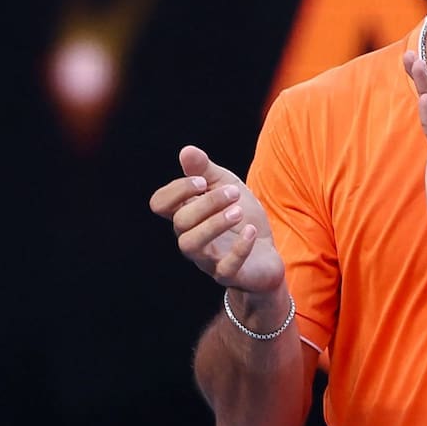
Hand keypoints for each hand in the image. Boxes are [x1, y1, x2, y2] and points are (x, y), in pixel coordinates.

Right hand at [149, 145, 284, 293]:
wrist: (266, 255)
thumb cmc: (240, 218)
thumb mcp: (227, 186)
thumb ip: (206, 171)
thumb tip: (186, 150)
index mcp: (186, 215)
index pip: (161, 204)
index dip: (177, 190)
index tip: (202, 181)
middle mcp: (190, 238)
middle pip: (180, 222)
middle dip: (207, 202)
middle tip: (234, 192)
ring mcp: (207, 259)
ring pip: (191, 245)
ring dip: (214, 224)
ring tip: (238, 211)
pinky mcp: (228, 274)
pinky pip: (225, 268)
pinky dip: (239, 248)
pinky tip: (251, 231)